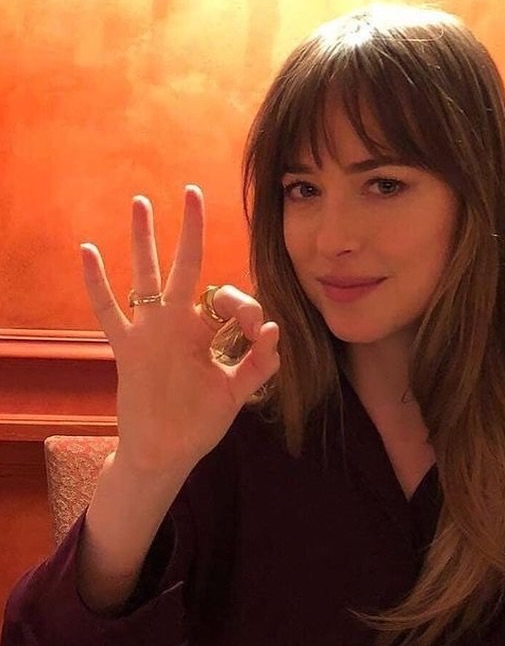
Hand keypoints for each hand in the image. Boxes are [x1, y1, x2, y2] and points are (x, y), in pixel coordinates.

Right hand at [80, 184, 279, 473]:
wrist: (165, 453)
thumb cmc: (200, 422)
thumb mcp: (236, 394)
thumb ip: (258, 366)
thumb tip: (274, 330)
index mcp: (207, 332)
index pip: (227, 299)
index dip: (247, 309)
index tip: (258, 334)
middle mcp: (179, 325)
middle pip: (184, 267)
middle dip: (190, 231)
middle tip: (192, 192)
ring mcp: (150, 334)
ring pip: (145, 277)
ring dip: (144, 241)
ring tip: (141, 203)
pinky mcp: (127, 350)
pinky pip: (109, 312)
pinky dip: (97, 284)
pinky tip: (88, 251)